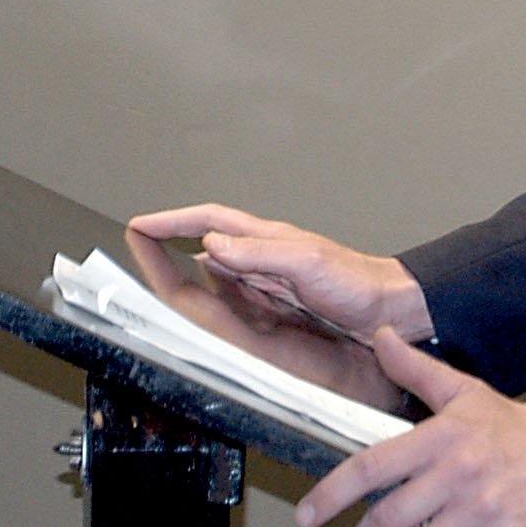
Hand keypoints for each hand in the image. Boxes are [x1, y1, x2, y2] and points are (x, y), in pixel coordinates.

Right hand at [122, 227, 406, 411]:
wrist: (387, 306)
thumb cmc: (356, 282)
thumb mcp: (306, 264)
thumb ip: (260, 254)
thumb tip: (213, 243)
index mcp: (268, 238)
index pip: (211, 220)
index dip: (174, 220)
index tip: (141, 223)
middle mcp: (265, 253)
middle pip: (208, 237)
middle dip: (171, 236)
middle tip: (138, 241)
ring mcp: (270, 274)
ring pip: (217, 262)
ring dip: (186, 260)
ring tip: (156, 264)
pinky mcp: (277, 297)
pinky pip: (233, 287)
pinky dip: (210, 286)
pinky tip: (202, 294)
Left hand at [296, 327, 525, 526]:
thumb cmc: (517, 432)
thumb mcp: (467, 394)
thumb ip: (416, 371)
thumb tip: (379, 336)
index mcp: (442, 440)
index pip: (373, 467)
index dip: (333, 494)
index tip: (308, 513)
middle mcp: (457, 478)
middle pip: (388, 521)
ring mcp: (481, 517)